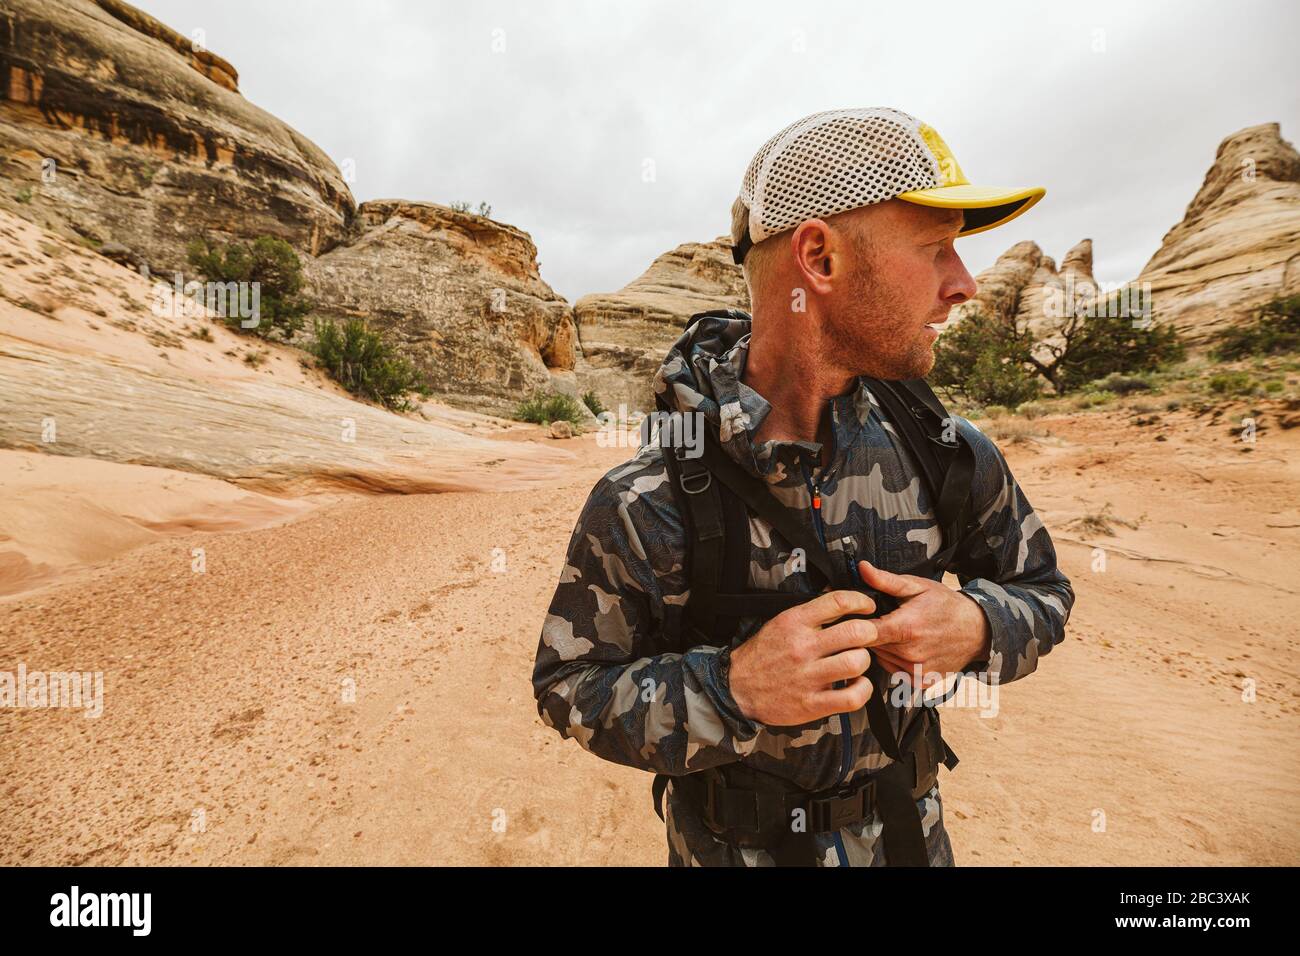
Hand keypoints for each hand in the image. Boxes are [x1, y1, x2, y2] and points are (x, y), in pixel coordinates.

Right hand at [728, 590, 879, 725]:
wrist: (736, 688)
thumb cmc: (762, 655)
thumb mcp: (780, 623)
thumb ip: (810, 614)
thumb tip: (841, 601)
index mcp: (794, 622)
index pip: (838, 602)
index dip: (861, 602)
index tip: (867, 607)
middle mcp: (802, 647)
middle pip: (856, 632)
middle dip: (869, 632)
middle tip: (866, 637)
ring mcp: (808, 677)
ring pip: (857, 662)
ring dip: (864, 661)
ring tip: (856, 662)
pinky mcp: (811, 704)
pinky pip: (852, 697)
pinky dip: (863, 690)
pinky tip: (856, 685)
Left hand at [856, 559, 990, 686]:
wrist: (977, 630)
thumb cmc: (947, 605)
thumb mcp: (917, 586)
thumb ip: (886, 580)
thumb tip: (862, 568)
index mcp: (905, 629)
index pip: (863, 633)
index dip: (855, 624)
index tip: (855, 616)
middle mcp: (910, 654)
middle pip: (870, 646)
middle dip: (871, 633)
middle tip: (886, 619)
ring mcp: (916, 670)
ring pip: (881, 658)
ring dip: (884, 647)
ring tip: (900, 633)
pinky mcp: (921, 681)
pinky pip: (894, 670)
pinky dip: (895, 660)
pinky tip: (907, 647)